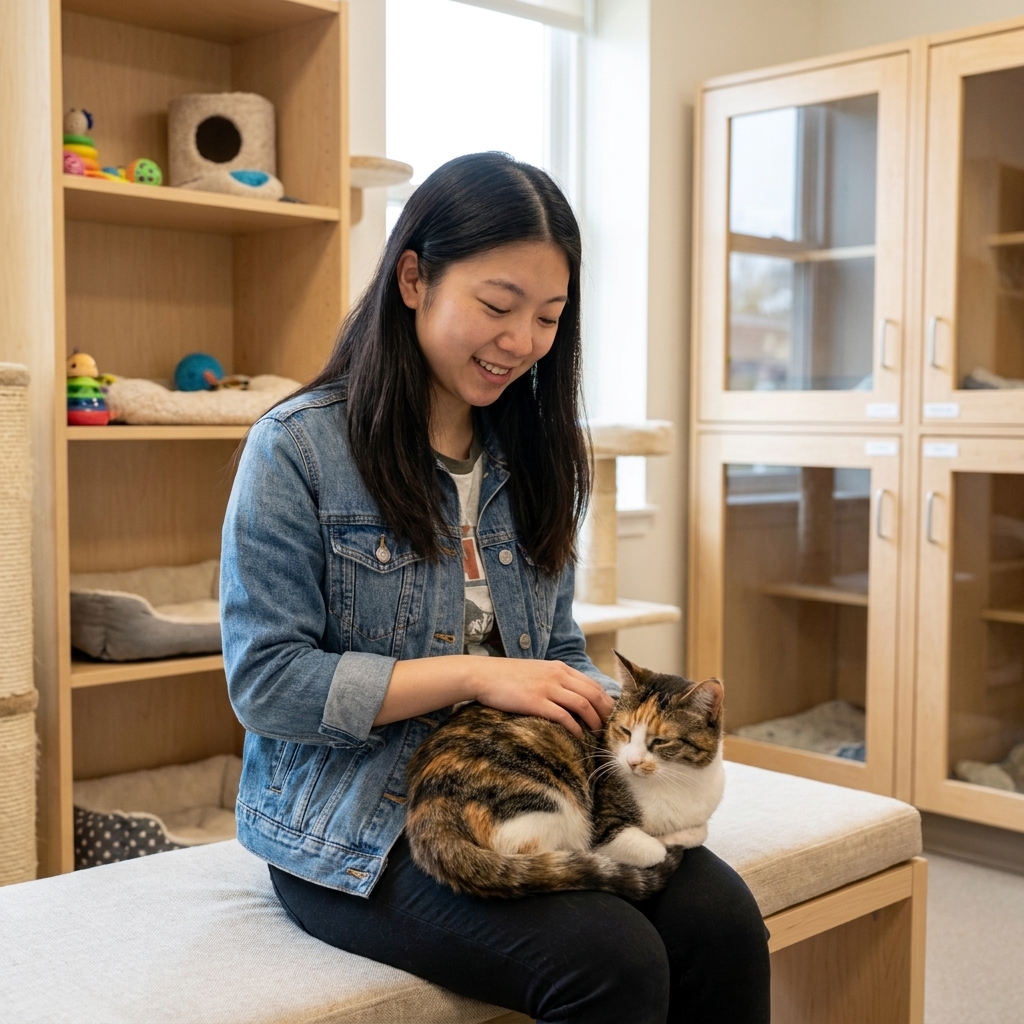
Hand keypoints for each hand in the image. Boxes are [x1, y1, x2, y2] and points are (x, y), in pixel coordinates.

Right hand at [470, 659, 614, 737]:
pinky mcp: (536, 701)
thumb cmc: (508, 677)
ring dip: (594, 721)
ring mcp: (547, 688)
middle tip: (610, 729)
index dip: (605, 701)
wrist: (483, 675)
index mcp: (559, 668)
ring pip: (583, 704)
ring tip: (598, 735)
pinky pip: (563, 716)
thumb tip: (570, 697)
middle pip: (593, 694)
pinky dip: (575, 727)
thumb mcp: (537, 672)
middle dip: (606, 712)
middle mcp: (557, 675)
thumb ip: (554, 680)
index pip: (592, 684)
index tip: (610, 716)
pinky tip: (579, 737)